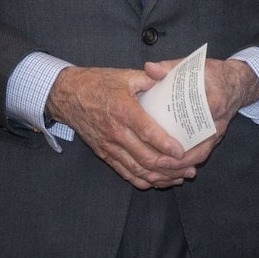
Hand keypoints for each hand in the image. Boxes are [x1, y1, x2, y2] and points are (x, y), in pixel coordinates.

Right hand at [47, 66, 199, 189]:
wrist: (69, 95)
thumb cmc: (100, 83)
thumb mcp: (126, 75)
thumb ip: (152, 79)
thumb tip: (174, 79)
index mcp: (123, 110)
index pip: (147, 131)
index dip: (165, 144)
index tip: (182, 151)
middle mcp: (116, 132)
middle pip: (144, 157)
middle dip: (169, 166)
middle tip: (189, 167)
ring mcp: (109, 146)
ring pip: (136, 169)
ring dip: (159, 177)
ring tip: (180, 177)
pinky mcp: (104, 154)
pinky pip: (124, 172)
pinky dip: (141, 180)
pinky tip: (157, 182)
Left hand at [143, 56, 258, 166]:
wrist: (236, 82)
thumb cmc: (212, 73)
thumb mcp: (192, 66)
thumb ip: (169, 67)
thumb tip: (149, 68)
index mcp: (214, 100)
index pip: (198, 120)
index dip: (181, 133)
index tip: (162, 142)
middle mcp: (218, 121)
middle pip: (199, 147)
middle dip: (178, 160)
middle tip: (155, 164)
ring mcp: (218, 131)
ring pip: (201, 155)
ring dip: (181, 167)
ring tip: (160, 172)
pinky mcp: (216, 137)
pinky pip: (203, 154)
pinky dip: (187, 163)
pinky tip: (169, 169)